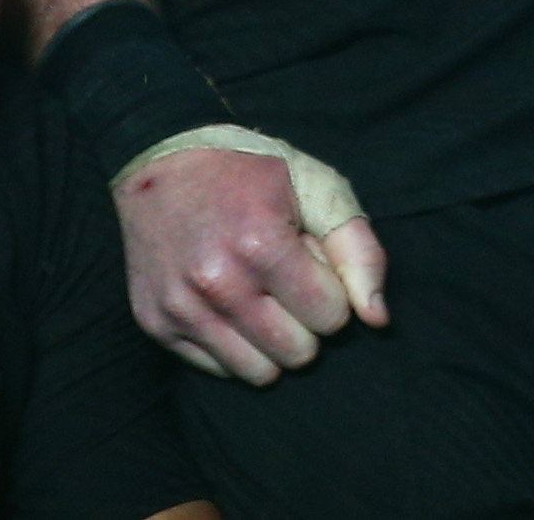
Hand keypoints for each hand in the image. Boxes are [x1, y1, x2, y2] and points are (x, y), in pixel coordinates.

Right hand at [112, 134, 387, 383]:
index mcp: (261, 243)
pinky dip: (232, 346)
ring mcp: (181, 307)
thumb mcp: (315, 187)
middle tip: (286, 284)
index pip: (332, 317)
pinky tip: (225, 303)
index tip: (311, 264)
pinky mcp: (156, 324)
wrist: (161, 160)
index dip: (332, 292)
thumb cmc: (250, 171)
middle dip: (306, 324)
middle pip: (298, 353)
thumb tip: (377, 319)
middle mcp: (217, 283)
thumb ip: (357, 250)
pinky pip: (218, 370)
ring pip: (259, 373)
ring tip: (259, 298)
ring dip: (271, 343)